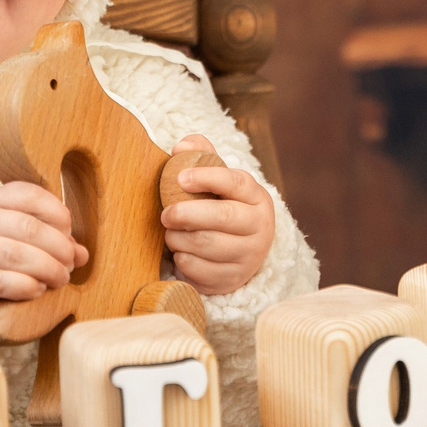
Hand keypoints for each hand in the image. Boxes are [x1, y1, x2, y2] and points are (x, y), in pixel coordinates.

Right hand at [0, 182, 85, 310]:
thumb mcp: (17, 228)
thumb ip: (51, 235)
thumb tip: (81, 254)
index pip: (29, 195)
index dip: (56, 212)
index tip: (69, 231)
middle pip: (26, 227)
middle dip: (57, 246)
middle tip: (70, 262)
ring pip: (13, 254)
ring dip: (46, 268)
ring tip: (60, 278)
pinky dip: (25, 286)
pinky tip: (39, 288)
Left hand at [160, 133, 273, 295]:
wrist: (243, 251)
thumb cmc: (224, 207)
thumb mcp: (219, 181)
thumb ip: (201, 155)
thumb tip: (180, 147)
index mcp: (257, 198)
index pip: (235, 182)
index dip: (207, 178)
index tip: (180, 177)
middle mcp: (260, 227)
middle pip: (222, 217)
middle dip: (186, 213)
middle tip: (165, 214)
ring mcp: (248, 256)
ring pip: (206, 244)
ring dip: (179, 238)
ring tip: (171, 232)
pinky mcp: (232, 280)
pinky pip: (198, 269)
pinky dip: (182, 259)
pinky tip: (181, 252)